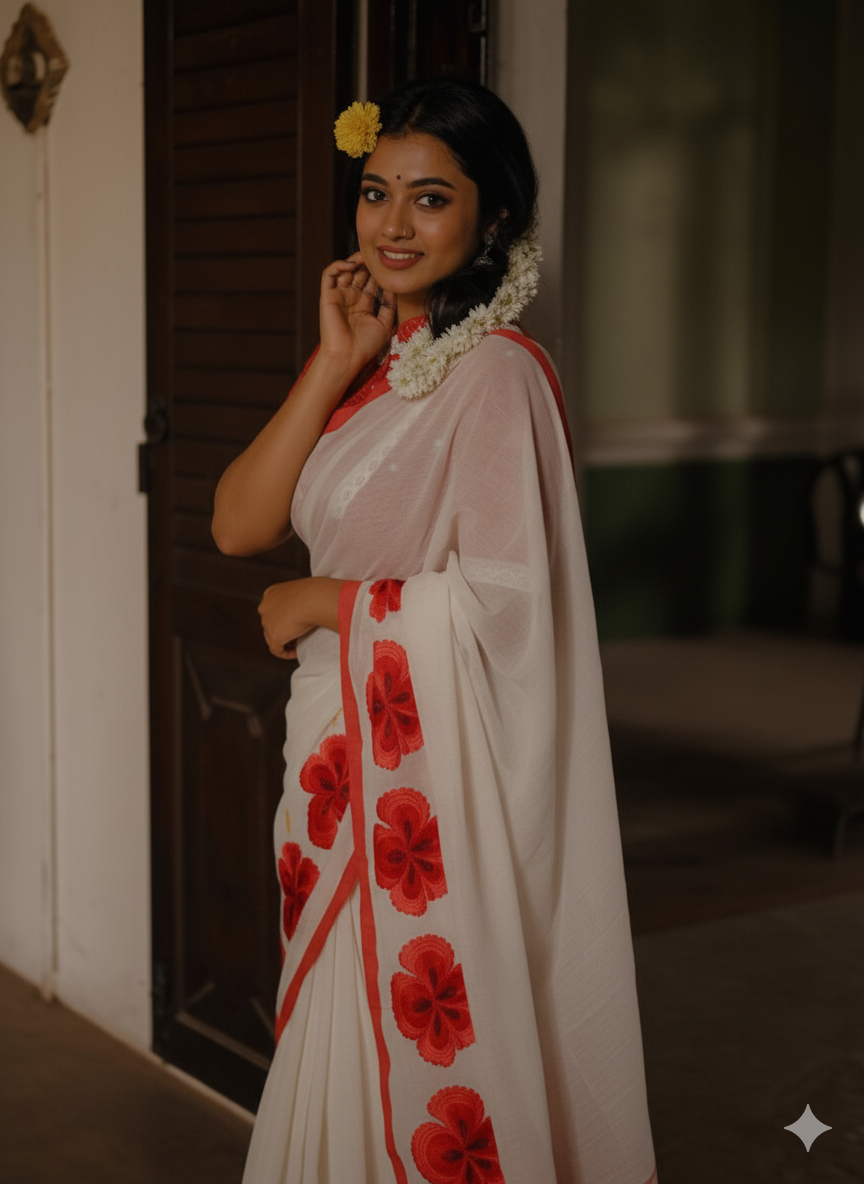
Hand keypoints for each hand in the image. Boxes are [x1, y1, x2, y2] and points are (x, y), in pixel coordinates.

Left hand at [258, 577, 342, 658]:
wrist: (314, 599)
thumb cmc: (315, 594)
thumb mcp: (304, 593)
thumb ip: (299, 602)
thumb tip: (307, 611)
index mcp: (272, 593)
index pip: (273, 610)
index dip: (283, 620)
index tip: (294, 625)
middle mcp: (266, 606)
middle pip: (271, 624)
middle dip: (283, 631)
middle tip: (297, 636)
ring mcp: (267, 621)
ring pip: (272, 637)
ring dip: (284, 642)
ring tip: (298, 645)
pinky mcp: (273, 635)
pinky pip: (277, 650)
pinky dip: (286, 653)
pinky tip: (296, 651)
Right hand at [318, 253, 395, 372]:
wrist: (347, 356)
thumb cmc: (365, 346)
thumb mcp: (385, 323)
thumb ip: (389, 304)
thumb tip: (393, 286)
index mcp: (364, 304)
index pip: (371, 281)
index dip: (379, 272)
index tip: (389, 265)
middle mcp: (351, 298)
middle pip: (359, 273)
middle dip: (367, 263)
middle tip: (377, 256)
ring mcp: (339, 296)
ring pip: (344, 270)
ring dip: (354, 260)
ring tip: (364, 257)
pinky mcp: (327, 295)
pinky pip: (329, 274)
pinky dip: (338, 265)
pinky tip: (351, 264)